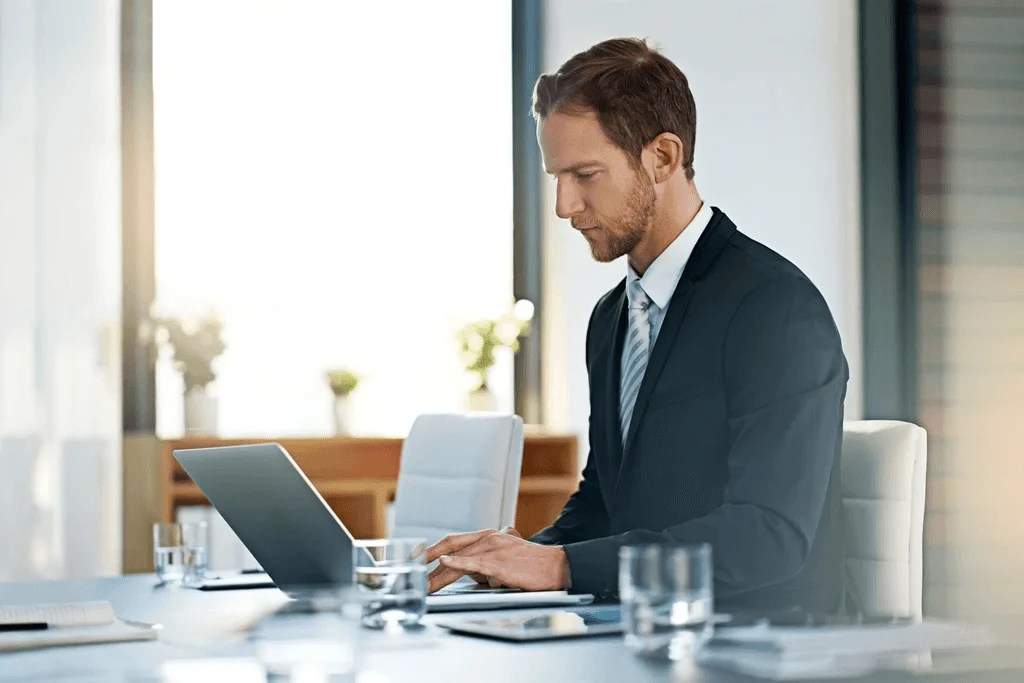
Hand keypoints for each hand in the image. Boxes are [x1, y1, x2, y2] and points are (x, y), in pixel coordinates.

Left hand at [425, 528, 569, 593]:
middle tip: (411, 571)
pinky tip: (446, 563)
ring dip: (437, 574)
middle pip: (450, 547)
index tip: (416, 558)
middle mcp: (487, 538)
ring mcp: (493, 548)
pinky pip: (474, 562)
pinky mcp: (499, 562)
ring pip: (458, 558)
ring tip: (423, 584)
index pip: (453, 540)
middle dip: (427, 560)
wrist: (555, 566)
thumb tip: (474, 574)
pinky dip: (458, 562)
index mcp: (488, 536)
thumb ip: (488, 562)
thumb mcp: (506, 556)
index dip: (433, 549)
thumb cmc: (532, 565)